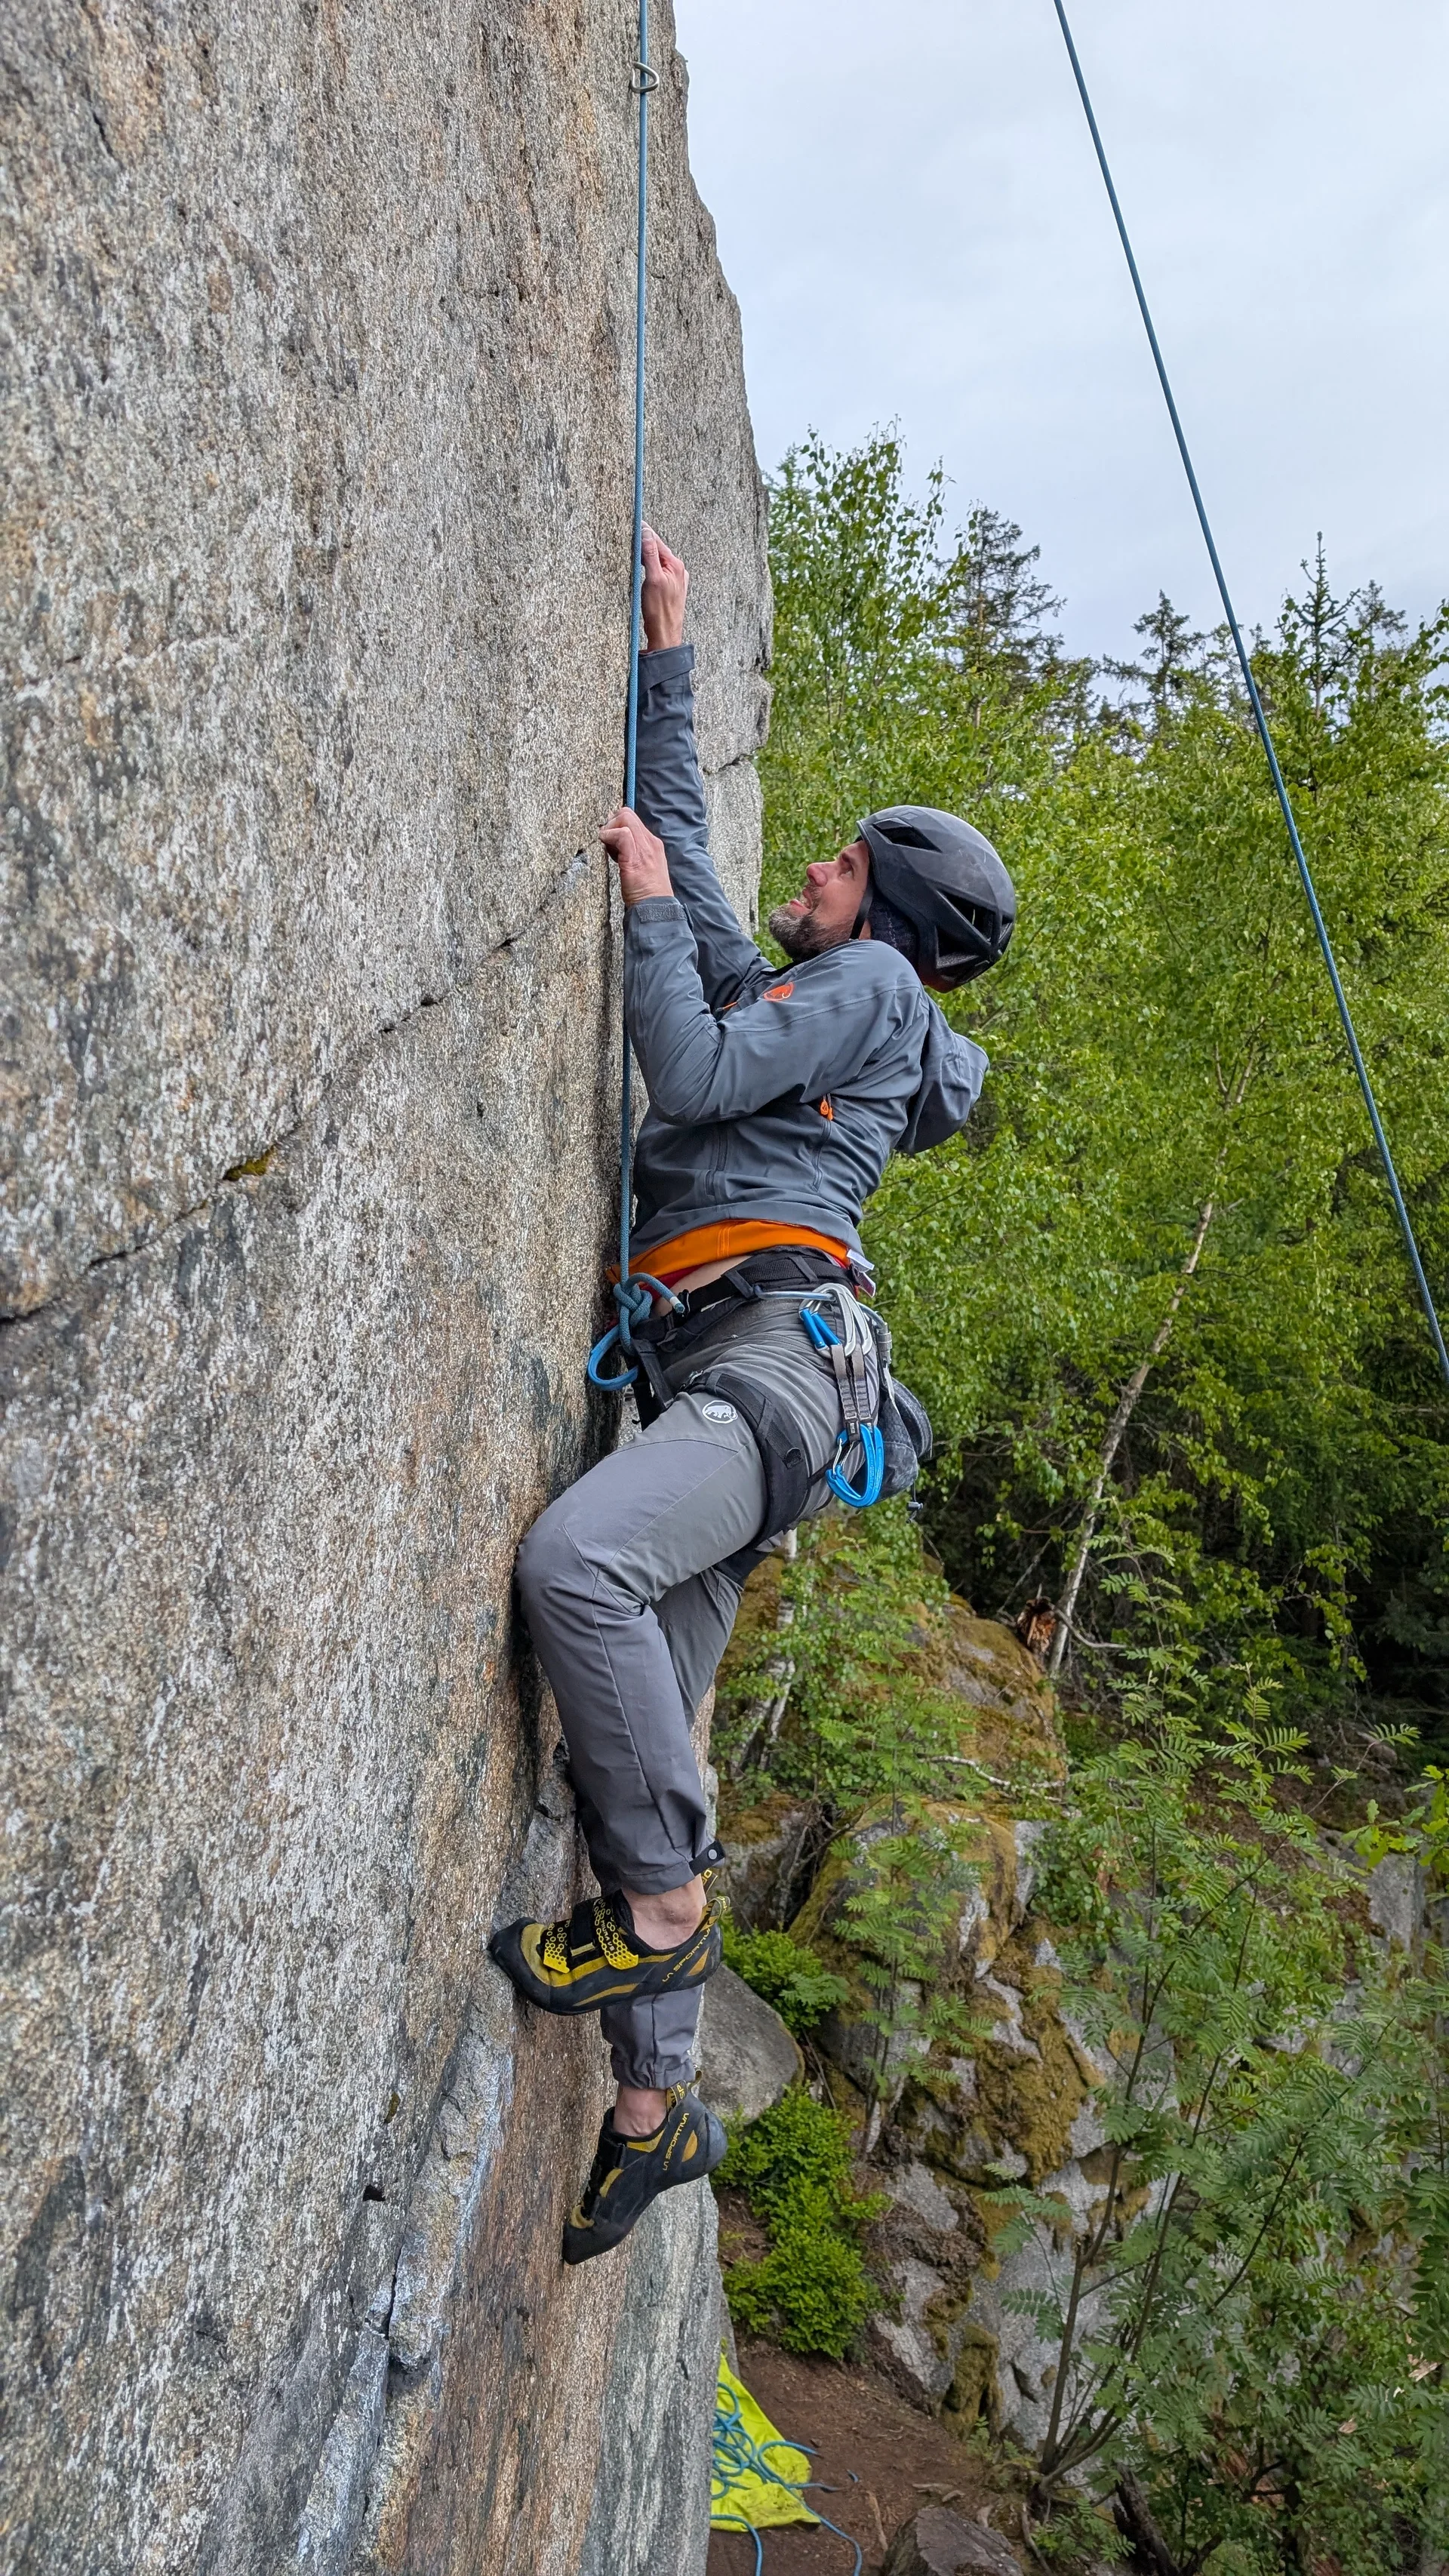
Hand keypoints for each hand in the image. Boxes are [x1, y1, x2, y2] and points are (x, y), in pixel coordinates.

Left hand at [601, 806, 672, 906]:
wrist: (656, 909)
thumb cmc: (646, 893)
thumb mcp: (641, 868)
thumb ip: (631, 854)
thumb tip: (614, 844)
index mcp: (653, 844)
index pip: (633, 819)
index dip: (617, 823)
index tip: (609, 837)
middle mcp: (650, 842)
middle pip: (628, 814)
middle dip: (611, 822)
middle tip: (605, 838)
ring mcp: (644, 848)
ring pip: (625, 818)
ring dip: (609, 828)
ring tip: (606, 845)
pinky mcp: (635, 857)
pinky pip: (622, 834)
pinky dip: (609, 835)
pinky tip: (605, 844)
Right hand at [640, 524, 687, 651]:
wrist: (665, 636)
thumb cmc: (659, 611)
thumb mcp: (652, 579)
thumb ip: (650, 555)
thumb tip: (646, 532)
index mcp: (675, 565)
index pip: (657, 541)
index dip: (644, 531)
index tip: (633, 520)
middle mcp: (678, 570)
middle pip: (657, 549)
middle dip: (645, 540)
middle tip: (630, 530)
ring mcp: (675, 579)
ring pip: (657, 560)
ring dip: (646, 552)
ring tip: (634, 544)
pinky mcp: (670, 588)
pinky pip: (658, 570)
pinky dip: (649, 565)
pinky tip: (642, 566)